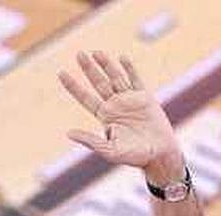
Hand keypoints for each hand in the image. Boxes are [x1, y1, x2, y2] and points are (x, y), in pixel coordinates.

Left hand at [59, 51, 182, 183]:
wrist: (159, 155)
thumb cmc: (133, 156)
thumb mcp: (108, 150)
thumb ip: (90, 140)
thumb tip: (68, 133)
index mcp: (104, 117)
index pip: (85, 98)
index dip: (73, 86)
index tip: (61, 73)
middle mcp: (115, 106)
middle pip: (98, 83)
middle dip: (88, 69)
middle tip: (78, 54)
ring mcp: (130, 100)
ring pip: (115, 78)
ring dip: (106, 65)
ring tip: (95, 52)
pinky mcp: (145, 98)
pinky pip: (136, 80)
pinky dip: (129, 69)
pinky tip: (121, 58)